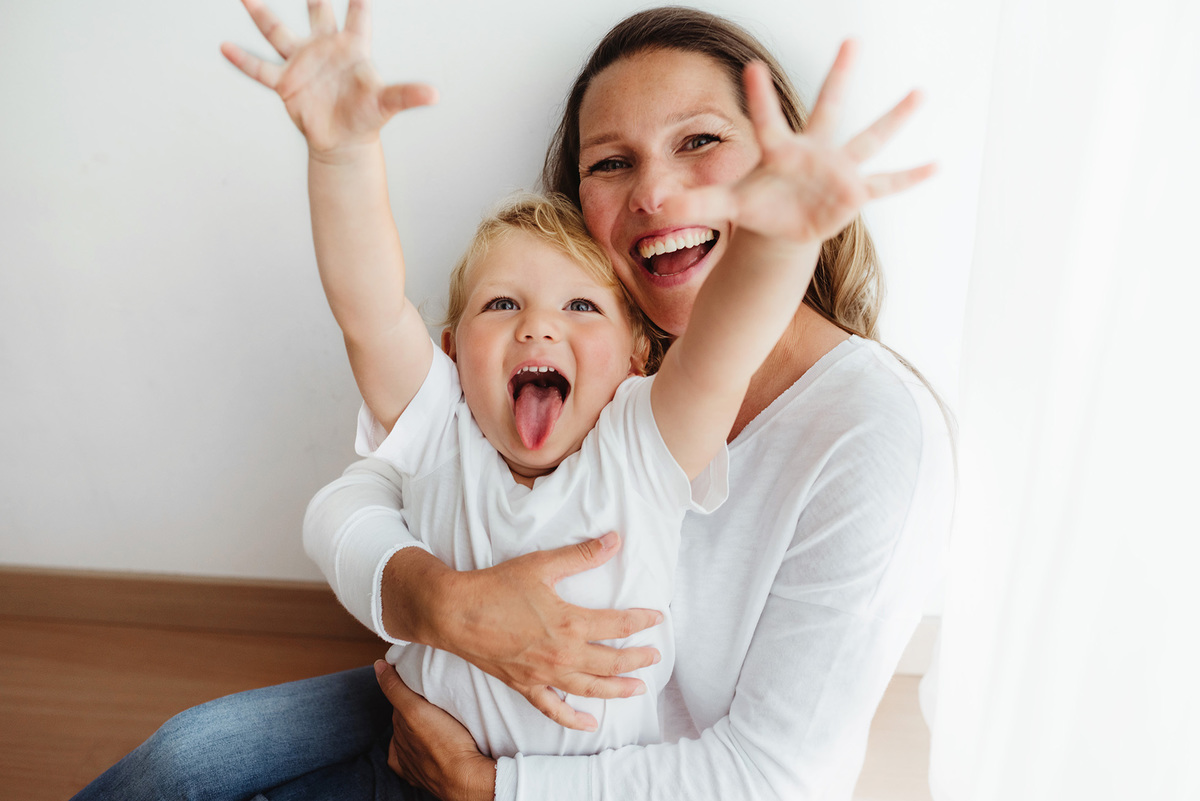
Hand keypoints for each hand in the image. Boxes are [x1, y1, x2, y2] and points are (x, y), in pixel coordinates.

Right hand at [220, 0, 435, 155]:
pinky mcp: (286, 83)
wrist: (343, 141)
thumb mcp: (387, 103)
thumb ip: (408, 95)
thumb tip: (435, 94)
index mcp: (352, 48)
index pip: (358, 13)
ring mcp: (303, 63)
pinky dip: (243, 61)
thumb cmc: (366, 118)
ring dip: (262, 15)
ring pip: (278, 32)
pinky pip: (261, 69)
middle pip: (316, 9)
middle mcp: (325, 47)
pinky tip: (225, 47)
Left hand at [375, 661, 495, 800]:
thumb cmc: (444, 744)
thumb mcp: (415, 709)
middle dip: (416, 710)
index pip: (400, 707)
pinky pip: (424, 762)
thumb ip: (396, 689)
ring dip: (424, 730)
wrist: (466, 778)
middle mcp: (403, 753)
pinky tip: (436, 745)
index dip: (410, 693)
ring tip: (440, 722)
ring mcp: (416, 768)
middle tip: (434, 699)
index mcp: (397, 736)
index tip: (423, 684)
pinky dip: (426, 752)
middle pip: (407, 723)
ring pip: (416, 741)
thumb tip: (378, 666)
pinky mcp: (431, 776)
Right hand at [426, 532, 662, 731]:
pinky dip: (574, 720)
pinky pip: (554, 709)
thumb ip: (581, 555)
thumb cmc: (496, 586)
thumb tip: (615, 540)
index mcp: (570, 622)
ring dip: (618, 690)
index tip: (658, 618)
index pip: (618, 624)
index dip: (642, 621)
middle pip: (611, 661)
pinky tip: (590, 724)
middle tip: (656, 656)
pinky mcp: (525, 685)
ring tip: (638, 689)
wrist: (455, 612)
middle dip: (637, 659)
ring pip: (590, 689)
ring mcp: (544, 674)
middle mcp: (562, 654)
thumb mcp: (542, 565)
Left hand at [665, 41, 934, 245]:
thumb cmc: (757, 205)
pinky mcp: (853, 192)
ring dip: (894, 118)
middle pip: (828, 107)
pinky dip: (910, 177)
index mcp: (779, 150)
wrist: (781, 224)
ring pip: (869, 138)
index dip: (758, 97)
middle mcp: (813, 151)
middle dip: (839, 76)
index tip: (751, 65)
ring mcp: (837, 169)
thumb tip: (657, 203)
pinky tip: (937, 164)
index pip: (767, 120)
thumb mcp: (725, 204)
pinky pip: (886, 183)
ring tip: (920, 91)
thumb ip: (695, 199)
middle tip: (852, 39)